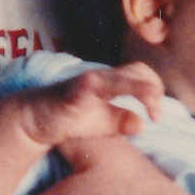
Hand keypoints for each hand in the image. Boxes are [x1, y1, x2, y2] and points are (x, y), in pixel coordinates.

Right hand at [15, 63, 164, 147]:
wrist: (37, 120)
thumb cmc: (70, 118)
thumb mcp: (103, 124)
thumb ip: (122, 121)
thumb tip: (143, 123)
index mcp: (113, 83)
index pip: (143, 76)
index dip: (155, 92)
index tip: (157, 116)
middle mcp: (103, 76)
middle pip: (138, 70)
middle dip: (153, 89)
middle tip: (156, 114)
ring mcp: (88, 80)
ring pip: (120, 76)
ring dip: (139, 89)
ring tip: (151, 107)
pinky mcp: (73, 90)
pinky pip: (94, 85)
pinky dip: (109, 89)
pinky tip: (117, 103)